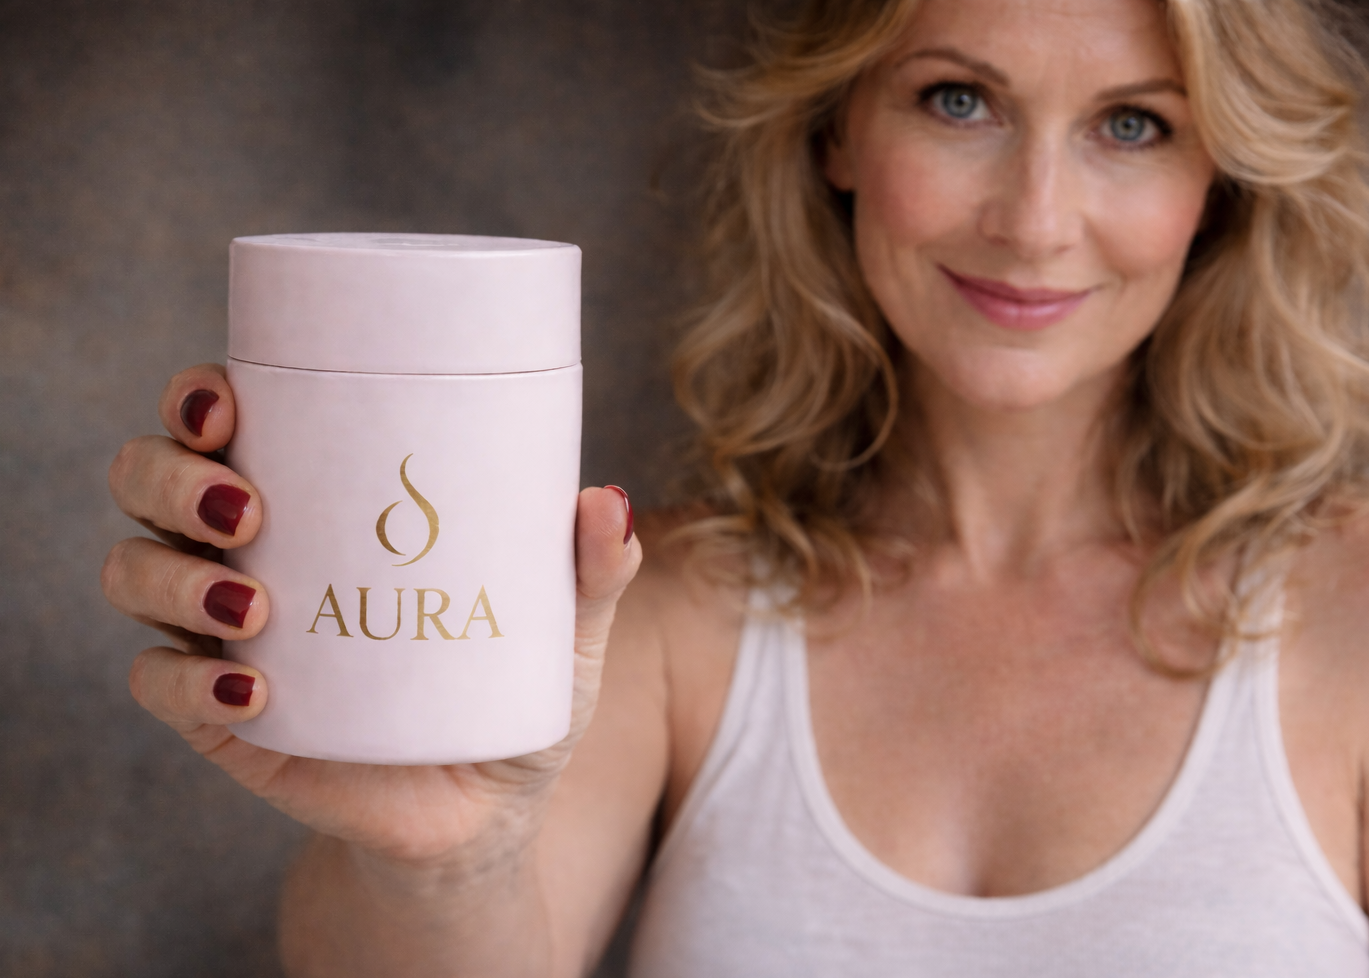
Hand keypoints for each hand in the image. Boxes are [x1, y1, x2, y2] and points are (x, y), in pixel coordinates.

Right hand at [103, 363, 640, 866]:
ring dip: (171, 577)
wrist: (484, 811)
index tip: (229, 397)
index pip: (226, 420)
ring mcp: (224, 634)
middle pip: (150, 480)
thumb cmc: (512, 691)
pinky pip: (156, 686)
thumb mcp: (561, 628)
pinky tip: (251, 693)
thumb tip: (608, 500)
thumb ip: (592, 569)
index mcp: (321, 499)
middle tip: (248, 509)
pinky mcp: (219, 717)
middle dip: (171, 476)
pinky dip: (185, 684)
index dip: (198, 393)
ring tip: (253, 609)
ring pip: (134, 571)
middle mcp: (252, 551)